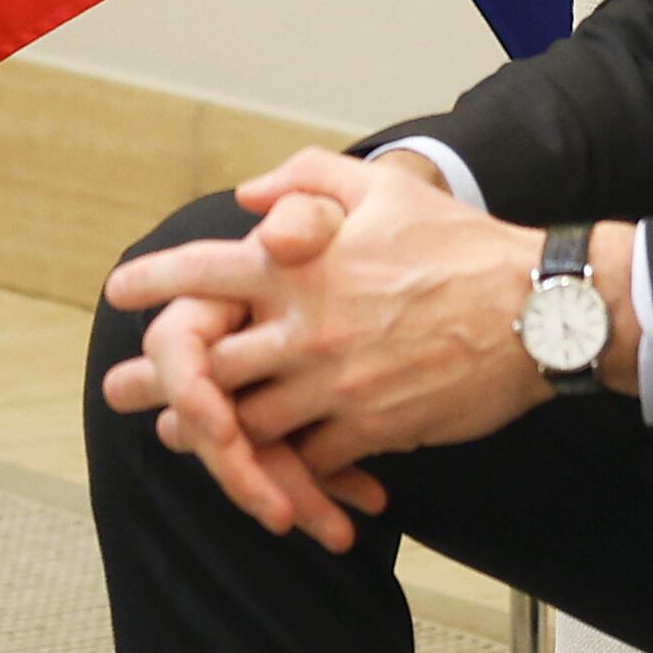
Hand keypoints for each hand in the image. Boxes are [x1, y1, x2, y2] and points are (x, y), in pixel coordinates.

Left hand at [114, 148, 596, 533]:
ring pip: (247, 418)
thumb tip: (249, 195)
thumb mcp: (382, 188)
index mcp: (299, 264)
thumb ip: (307, 179)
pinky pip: (308, 456)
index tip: (120, 293)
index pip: (205, 271)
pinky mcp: (369, 426)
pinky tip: (266, 472)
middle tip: (121, 389)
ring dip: (212, 430)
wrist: (533, 309)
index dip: (155, 282)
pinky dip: (284, 466)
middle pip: (206, 361)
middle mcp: (304, 325)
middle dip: (158, 377)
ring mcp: (333, 381)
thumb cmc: (460, 244)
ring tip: (182, 436)